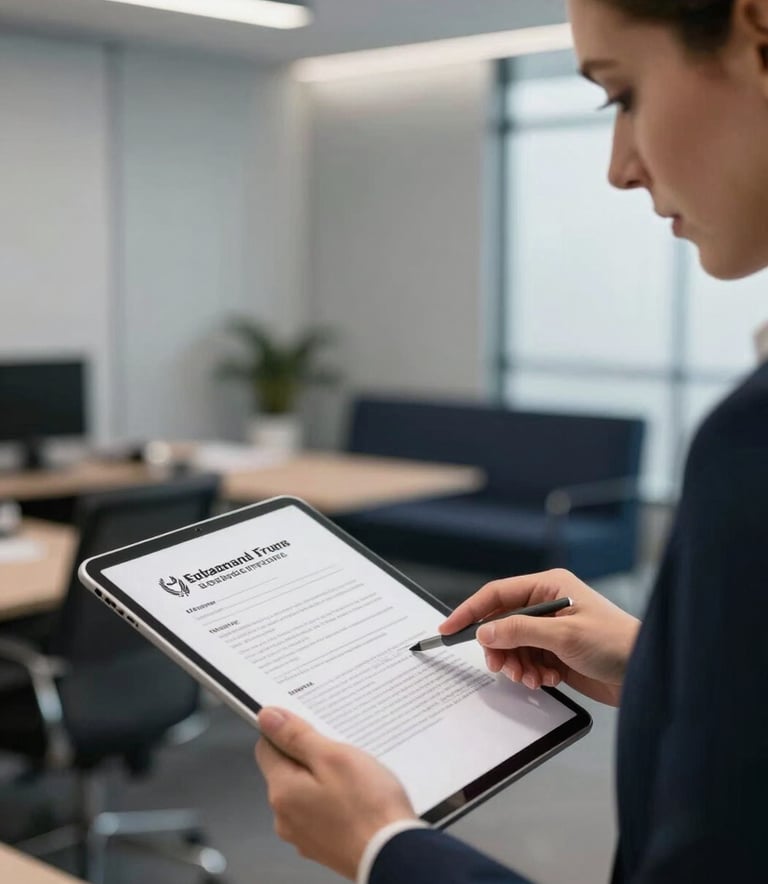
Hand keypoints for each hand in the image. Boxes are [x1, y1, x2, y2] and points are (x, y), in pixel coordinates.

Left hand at [254, 707, 416, 879]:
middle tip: (341, 754)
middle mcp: (285, 817)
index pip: (267, 748)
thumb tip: (267, 718)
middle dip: (311, 757)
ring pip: (306, 792)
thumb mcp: (333, 757)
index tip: (312, 728)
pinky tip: (358, 799)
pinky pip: (321, 812)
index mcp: (282, 792)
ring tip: (355, 778)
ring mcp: (304, 835)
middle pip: (287, 771)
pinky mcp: (323, 845)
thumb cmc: (369, 809)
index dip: (288, 732)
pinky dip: (335, 802)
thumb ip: (296, 736)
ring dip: (325, 779)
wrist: (395, 856)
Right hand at [439, 568, 639, 705]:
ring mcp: (552, 629)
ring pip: (513, 646)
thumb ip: (520, 631)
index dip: (471, 611)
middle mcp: (547, 604)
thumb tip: (485, 632)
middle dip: (499, 647)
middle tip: (500, 667)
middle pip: (502, 623)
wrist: (647, 674)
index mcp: (549, 585)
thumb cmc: (616, 643)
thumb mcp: (564, 636)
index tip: (449, 629)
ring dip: (516, 664)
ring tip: (531, 677)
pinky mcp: (557, 652)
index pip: (498, 594)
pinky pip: (527, 661)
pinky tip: (546, 679)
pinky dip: (530, 673)